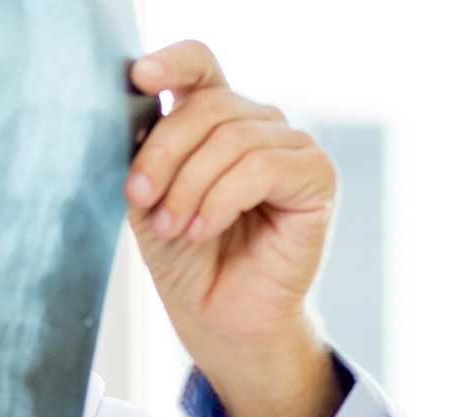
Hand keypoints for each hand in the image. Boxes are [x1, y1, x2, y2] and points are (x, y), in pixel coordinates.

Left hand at [128, 41, 346, 416]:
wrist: (217, 317)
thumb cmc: (186, 258)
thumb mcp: (150, 198)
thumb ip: (146, 154)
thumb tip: (138, 113)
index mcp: (215, 120)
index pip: (201, 66)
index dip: (172, 62)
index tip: (139, 76)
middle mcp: (258, 124)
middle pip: (207, 105)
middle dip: (163, 153)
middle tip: (140, 198)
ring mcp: (291, 146)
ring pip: (233, 137)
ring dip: (190, 186)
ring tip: (174, 227)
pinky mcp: (316, 176)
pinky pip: (263, 165)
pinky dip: (222, 198)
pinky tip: (204, 228)